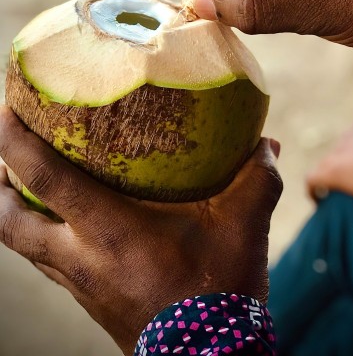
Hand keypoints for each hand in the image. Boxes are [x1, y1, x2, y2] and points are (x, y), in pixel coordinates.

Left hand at [0, 107, 281, 355]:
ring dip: (13, 211)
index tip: (2, 113)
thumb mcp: (244, 226)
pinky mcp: (88, 301)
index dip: (15, 145)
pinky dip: (41, 235)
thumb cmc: (219, 291)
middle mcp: (81, 259)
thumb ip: (257, 178)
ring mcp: (79, 284)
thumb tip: (266, 144)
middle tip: (6, 147)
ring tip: (21, 179)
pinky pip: (47, 263)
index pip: (46, 180)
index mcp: (110, 232)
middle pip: (9, 223)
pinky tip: (64, 223)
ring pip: (22, 246)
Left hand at [306, 118, 352, 202]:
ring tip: (331, 198)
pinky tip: (318, 202)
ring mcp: (341, 151)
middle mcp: (352, 133)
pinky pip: (312, 179)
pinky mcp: (333, 170)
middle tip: (349, 191)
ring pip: (326, 166)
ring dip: (328, 180)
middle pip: (340, 152)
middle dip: (343, 168)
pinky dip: (312, 190)